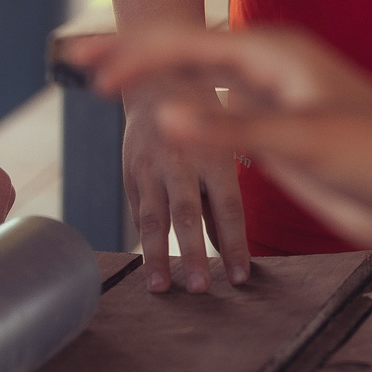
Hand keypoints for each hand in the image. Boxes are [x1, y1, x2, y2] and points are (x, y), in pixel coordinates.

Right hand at [62, 26, 371, 263]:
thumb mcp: (306, 140)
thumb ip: (233, 130)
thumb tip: (164, 118)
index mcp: (275, 53)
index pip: (188, 44)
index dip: (135, 54)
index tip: (90, 71)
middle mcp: (268, 68)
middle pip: (184, 53)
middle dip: (129, 52)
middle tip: (72, 55)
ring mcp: (270, 100)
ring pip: (196, 82)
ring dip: (150, 78)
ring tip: (101, 78)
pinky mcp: (275, 133)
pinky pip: (214, 116)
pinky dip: (180, 115)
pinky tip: (159, 119)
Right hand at [109, 70, 251, 292]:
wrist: (158, 82)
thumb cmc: (206, 118)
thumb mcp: (225, 144)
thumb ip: (225, 195)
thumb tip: (233, 249)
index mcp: (215, 152)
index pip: (228, 207)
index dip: (235, 243)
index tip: (241, 278)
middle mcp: (181, 161)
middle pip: (187, 214)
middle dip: (192, 253)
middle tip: (200, 288)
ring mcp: (151, 169)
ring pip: (153, 218)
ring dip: (157, 256)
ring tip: (161, 289)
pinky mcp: (130, 175)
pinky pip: (137, 213)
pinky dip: (143, 243)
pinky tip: (147, 271)